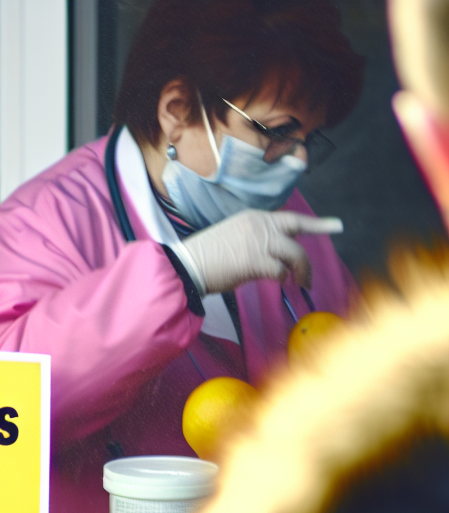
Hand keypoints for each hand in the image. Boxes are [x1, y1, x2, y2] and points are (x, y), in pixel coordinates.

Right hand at [177, 210, 342, 294]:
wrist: (188, 265)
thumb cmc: (205, 257)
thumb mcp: (233, 238)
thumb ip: (255, 241)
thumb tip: (272, 258)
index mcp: (254, 217)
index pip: (290, 218)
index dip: (315, 224)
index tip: (335, 225)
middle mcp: (260, 225)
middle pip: (298, 232)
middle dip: (311, 251)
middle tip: (312, 273)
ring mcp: (259, 242)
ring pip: (295, 254)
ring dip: (301, 271)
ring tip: (301, 284)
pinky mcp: (256, 260)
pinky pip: (280, 271)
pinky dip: (281, 279)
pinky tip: (277, 283)